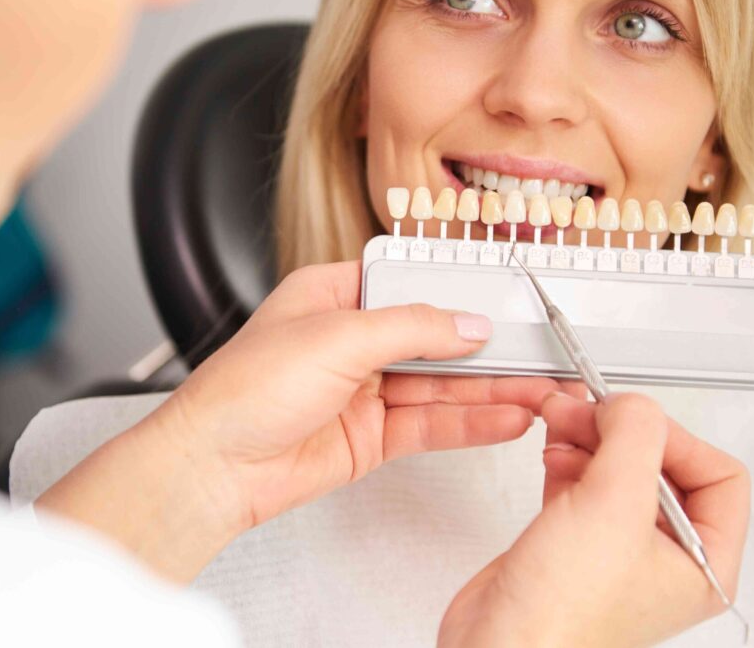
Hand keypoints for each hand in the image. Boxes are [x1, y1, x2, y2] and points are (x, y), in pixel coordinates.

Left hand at [38, 261, 573, 580]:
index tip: (507, 302)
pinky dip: (469, 422)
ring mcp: (364, 390)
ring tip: (540, 390)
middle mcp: (352, 340)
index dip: (460, 294)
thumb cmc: (242, 390)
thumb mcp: (335, 337)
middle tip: (539, 352)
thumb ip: (411, 328)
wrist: (213, 467)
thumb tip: (466, 323)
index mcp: (334, 295)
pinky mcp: (371, 436)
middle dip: (487, 349)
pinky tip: (505, 418)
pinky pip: (430, 424)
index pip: (413, 286)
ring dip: (490, 389)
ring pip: (440, 385)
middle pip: (435, 339)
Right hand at [439, 393, 750, 647]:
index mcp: (704, 564)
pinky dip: (569, 459)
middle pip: (663, 466)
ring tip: (564, 422)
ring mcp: (619, 553)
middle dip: (623, 432)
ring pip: (619, 472)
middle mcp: (667, 560)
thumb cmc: (560, 617)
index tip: (631, 420)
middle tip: (587, 411)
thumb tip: (633, 405)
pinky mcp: (574, 546)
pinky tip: (552, 448)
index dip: (676, 437)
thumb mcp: (613, 505)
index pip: (718, 475)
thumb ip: (634, 437)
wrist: (498, 646)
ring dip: (592, 439)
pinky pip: (584, 485)